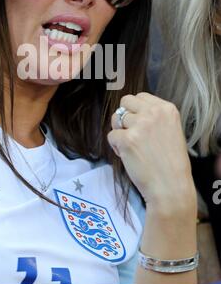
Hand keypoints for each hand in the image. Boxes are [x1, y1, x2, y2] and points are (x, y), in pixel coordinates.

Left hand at [107, 92, 195, 212]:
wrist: (171, 187)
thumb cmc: (172, 164)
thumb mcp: (173, 130)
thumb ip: (156, 118)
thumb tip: (135, 111)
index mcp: (167, 109)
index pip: (141, 96)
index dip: (136, 110)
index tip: (138, 123)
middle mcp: (153, 113)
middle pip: (125, 102)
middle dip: (124, 116)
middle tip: (130, 133)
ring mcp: (139, 125)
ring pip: (115, 118)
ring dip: (119, 132)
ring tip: (130, 146)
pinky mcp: (126, 139)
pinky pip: (111, 136)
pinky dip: (115, 146)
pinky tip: (127, 156)